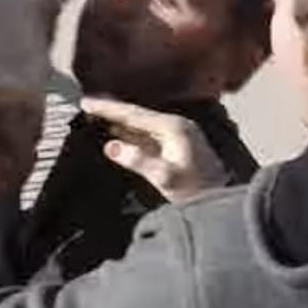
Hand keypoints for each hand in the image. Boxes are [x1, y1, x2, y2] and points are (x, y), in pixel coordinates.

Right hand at [81, 96, 229, 202]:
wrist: (220, 204)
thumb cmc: (195, 191)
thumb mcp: (165, 177)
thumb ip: (138, 160)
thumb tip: (110, 146)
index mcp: (173, 128)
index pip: (134, 115)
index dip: (109, 109)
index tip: (87, 103)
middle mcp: (175, 127)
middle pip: (137, 116)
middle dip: (112, 111)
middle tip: (87, 105)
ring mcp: (176, 137)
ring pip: (140, 125)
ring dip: (119, 122)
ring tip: (96, 117)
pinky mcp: (174, 149)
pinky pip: (145, 136)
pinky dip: (129, 133)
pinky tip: (117, 134)